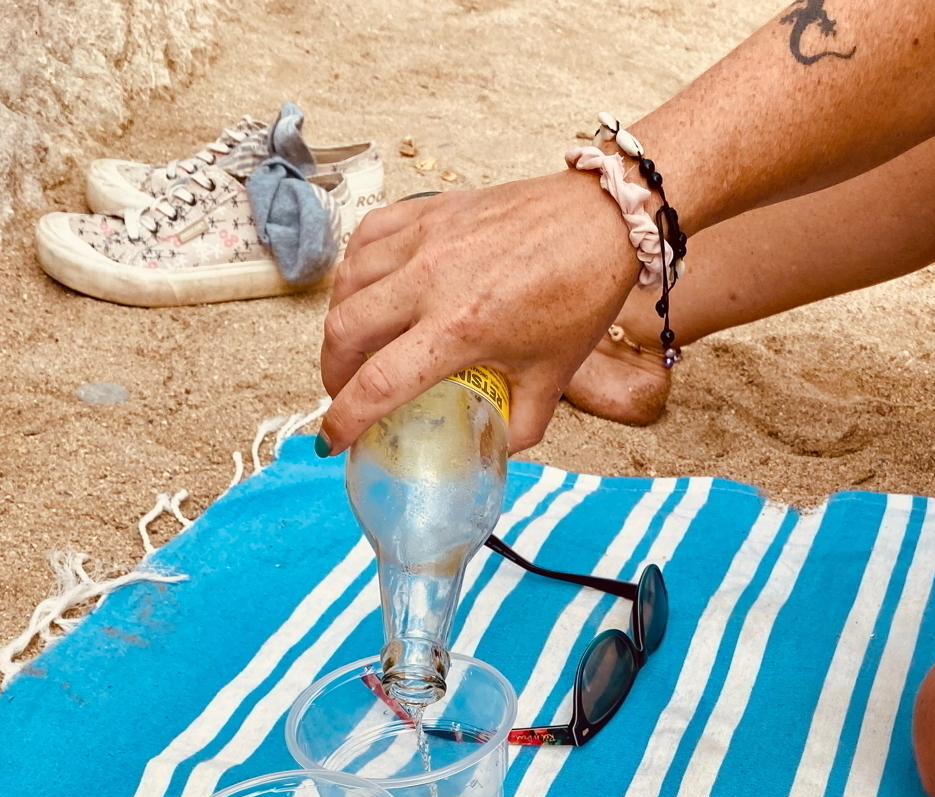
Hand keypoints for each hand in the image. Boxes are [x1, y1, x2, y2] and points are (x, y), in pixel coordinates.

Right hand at [319, 174, 639, 453]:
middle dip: (332, 374)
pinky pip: (367, 237)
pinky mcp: (429, 210)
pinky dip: (354, 269)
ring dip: (339, 323)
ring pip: (347, 283)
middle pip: (344, 331)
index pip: (378, 383)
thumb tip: (490, 448)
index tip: (334, 440)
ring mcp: (426, 239)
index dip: (344, 419)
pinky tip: (364, 291)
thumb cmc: (580, 295)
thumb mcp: (552, 379)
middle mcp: (431, 280)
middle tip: (343, 394)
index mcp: (460, 329)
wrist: (601, 222)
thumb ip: (518, 425)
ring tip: (352, 348)